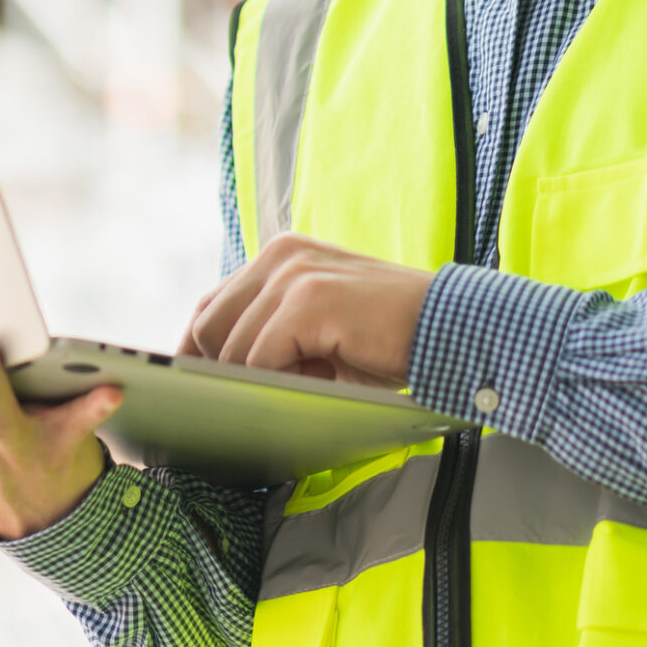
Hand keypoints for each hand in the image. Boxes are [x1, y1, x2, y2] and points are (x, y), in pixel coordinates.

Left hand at [178, 233, 434, 387]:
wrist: (449, 331)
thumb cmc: (385, 340)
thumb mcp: (315, 329)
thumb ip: (269, 334)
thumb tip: (209, 374)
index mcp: (279, 256)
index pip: (208, 307)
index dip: (196, 352)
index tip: (198, 391)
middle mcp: (280, 255)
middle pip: (207, 327)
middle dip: (226, 372)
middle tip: (276, 390)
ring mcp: (293, 273)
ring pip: (232, 349)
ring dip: (265, 381)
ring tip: (315, 378)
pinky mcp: (309, 299)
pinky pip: (260, 360)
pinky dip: (283, 385)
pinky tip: (323, 377)